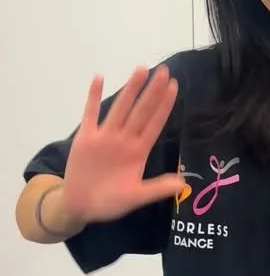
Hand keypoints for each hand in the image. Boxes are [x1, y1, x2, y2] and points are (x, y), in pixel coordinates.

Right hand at [60, 65, 184, 224]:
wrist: (80, 207)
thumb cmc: (110, 202)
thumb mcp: (136, 197)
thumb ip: (157, 189)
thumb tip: (183, 184)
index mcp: (138, 151)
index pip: (154, 123)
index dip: (164, 105)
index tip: (174, 86)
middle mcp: (124, 139)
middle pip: (141, 110)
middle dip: (152, 91)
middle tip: (164, 70)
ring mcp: (105, 136)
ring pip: (120, 108)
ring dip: (130, 89)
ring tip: (141, 69)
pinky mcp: (86, 138)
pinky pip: (90, 113)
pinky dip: (94, 96)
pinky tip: (99, 77)